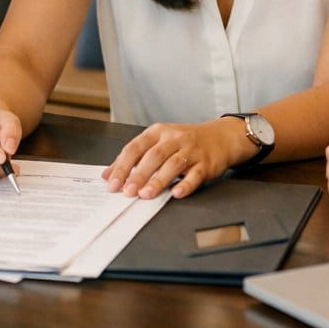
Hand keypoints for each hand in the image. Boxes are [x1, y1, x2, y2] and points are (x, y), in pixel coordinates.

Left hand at [101, 119, 247, 199]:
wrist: (220, 137)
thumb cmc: (184, 142)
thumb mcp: (158, 142)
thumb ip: (134, 157)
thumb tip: (108, 174)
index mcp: (158, 132)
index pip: (136, 147)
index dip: (123, 165)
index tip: (113, 182)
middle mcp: (174, 138)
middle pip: (153, 156)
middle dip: (138, 174)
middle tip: (128, 192)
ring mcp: (191, 150)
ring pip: (173, 164)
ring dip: (158, 180)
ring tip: (146, 194)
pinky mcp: (206, 163)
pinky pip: (195, 174)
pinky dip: (186, 184)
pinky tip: (177, 193)